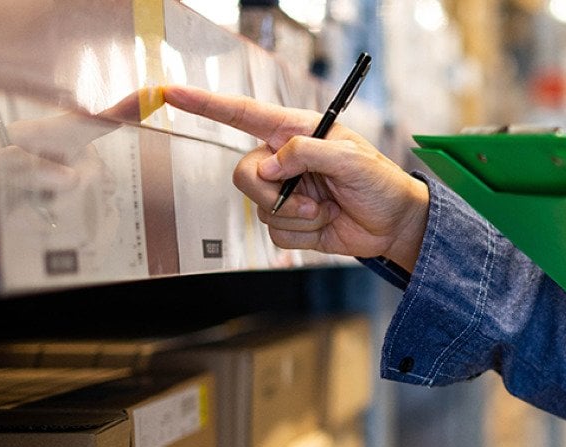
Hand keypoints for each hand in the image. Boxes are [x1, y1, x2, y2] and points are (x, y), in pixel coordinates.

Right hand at [160, 85, 427, 268]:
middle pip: (244, 174)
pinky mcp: (289, 223)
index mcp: (295, 132)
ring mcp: (285, 193)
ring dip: (298, 216)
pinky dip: (303, 235)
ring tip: (328, 209)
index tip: (172, 92)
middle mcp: (284, 160)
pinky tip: (326, 225)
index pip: (243, 115)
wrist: (394, 224)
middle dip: (273, 193)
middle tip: (310, 201)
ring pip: (259, 208)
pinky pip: (275, 234)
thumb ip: (307, 152)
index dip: (206, 104)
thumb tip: (269, 166)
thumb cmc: (380, 182)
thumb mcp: (351, 159)